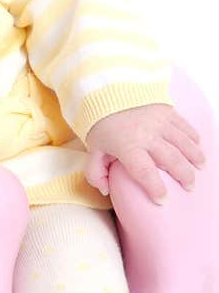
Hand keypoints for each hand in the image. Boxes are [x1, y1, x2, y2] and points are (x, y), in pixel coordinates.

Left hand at [85, 103, 204, 202]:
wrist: (106, 93)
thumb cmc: (100, 125)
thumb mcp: (92, 150)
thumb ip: (95, 173)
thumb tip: (106, 190)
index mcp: (127, 146)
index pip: (145, 172)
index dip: (155, 188)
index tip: (162, 200)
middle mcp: (147, 134)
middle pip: (172, 159)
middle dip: (184, 176)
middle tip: (189, 187)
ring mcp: (160, 121)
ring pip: (184, 143)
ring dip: (195, 157)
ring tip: (199, 169)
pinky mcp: (167, 111)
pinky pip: (185, 126)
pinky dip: (194, 138)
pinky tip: (197, 147)